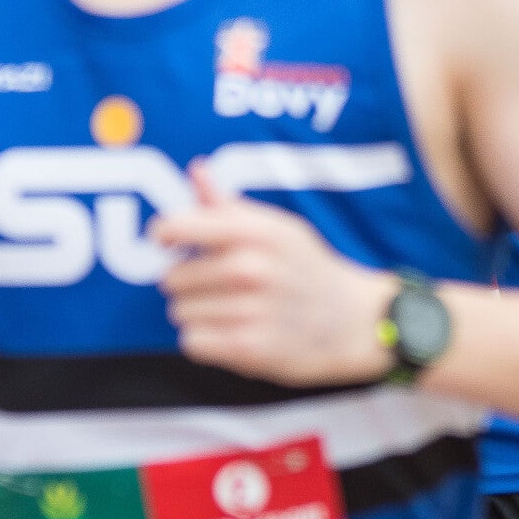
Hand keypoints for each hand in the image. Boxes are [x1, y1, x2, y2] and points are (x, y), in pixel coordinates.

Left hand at [153, 162, 395, 386]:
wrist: (354, 322)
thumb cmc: (307, 270)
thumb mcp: (278, 229)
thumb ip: (230, 206)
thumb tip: (196, 171)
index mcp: (256, 232)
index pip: (177, 227)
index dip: (164, 236)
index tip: (171, 243)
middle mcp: (252, 268)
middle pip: (173, 277)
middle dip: (188, 283)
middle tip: (219, 286)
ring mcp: (251, 310)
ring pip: (180, 312)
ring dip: (199, 314)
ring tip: (232, 311)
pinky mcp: (249, 348)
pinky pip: (192, 342)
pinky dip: (206, 341)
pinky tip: (232, 332)